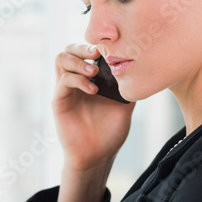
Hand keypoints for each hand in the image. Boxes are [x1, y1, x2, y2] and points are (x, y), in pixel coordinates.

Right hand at [52, 42, 135, 170]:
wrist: (98, 156)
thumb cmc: (110, 132)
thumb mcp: (125, 105)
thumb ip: (128, 86)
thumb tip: (142, 68)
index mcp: (89, 78)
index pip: (85, 51)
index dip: (95, 45)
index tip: (110, 47)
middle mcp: (75, 81)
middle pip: (69, 49)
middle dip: (82, 47)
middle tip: (98, 53)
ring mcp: (65, 90)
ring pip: (60, 59)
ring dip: (77, 60)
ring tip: (93, 71)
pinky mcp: (59, 102)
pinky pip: (63, 81)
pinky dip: (78, 80)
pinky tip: (93, 90)